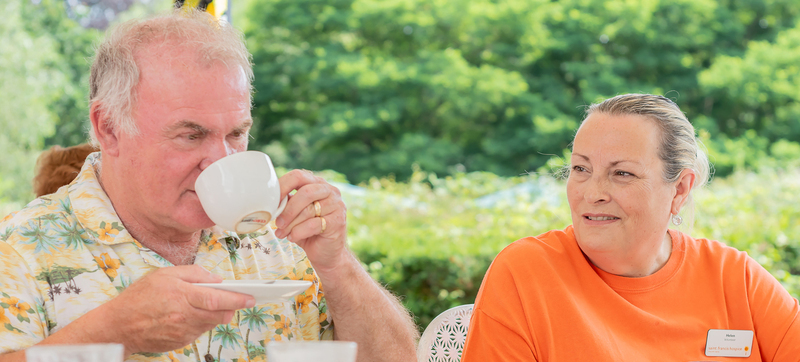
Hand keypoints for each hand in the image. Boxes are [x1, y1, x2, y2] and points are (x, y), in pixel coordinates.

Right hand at [100, 265, 254, 354]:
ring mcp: (182, 331)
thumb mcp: (165, 274)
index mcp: (181, 295)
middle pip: (219, 314)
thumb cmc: (139, 297)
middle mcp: (184, 316)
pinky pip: (199, 331)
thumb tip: (216, 279)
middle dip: (231, 307)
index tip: (251, 297)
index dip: (237, 299)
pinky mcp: (180, 342)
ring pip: (211, 323)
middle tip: (234, 300)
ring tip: (207, 304)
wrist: (118, 326)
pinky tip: (191, 314)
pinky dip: (201, 322)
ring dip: (216, 314)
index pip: (217, 298)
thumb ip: (194, 274)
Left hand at [274, 169, 348, 271]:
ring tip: (282, 233)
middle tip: (277, 222)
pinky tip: (293, 237)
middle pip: (305, 192)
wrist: (327, 253)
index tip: (271, 200)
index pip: (298, 176)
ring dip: (291, 224)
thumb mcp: (295, 214)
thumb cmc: (308, 231)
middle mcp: (330, 191)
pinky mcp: (338, 221)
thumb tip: (269, 201)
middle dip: (288, 209)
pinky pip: (313, 224)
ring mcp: (337, 205)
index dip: (282, 186)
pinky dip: (299, 232)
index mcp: (317, 183)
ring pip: (308, 210)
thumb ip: (287, 203)